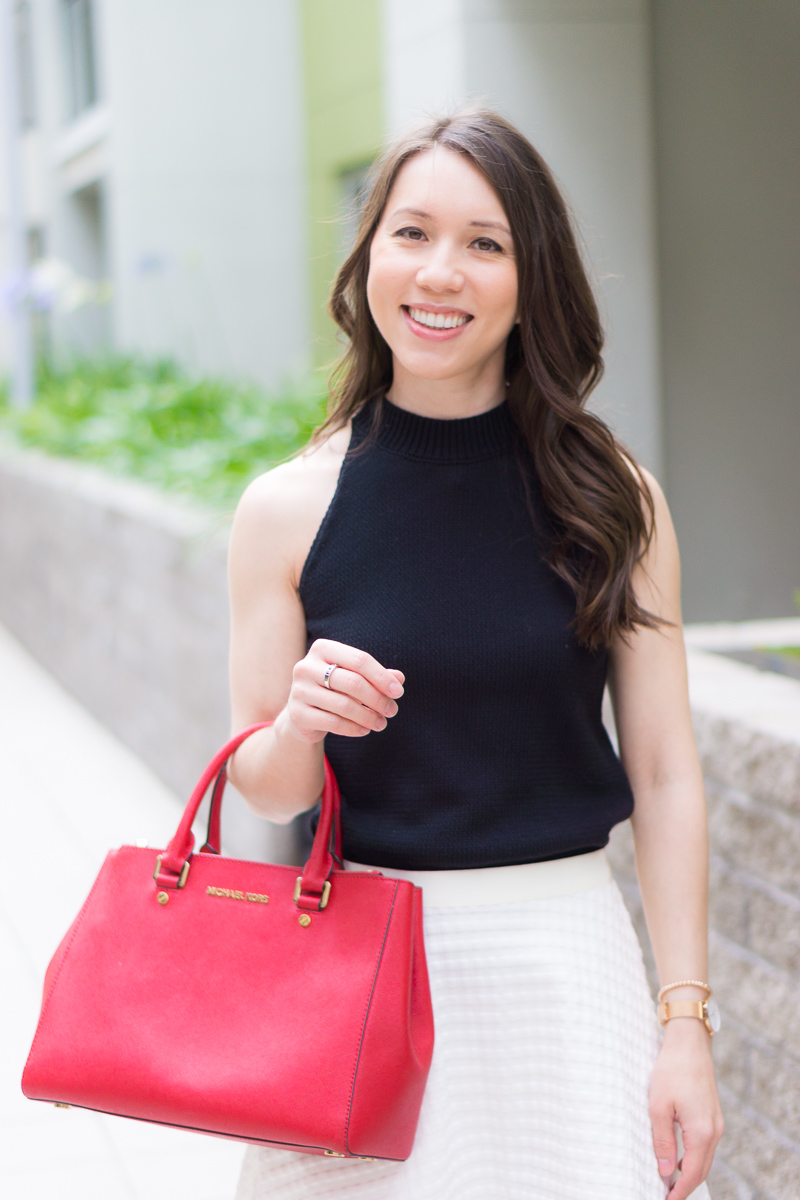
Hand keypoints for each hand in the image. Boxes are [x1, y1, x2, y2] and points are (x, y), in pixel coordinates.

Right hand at [281, 638, 403, 743]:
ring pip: (344, 705)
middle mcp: (306, 666)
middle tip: (392, 711)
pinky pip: (333, 722)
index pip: (359, 660)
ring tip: (381, 723)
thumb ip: (376, 676)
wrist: (302, 714)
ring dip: (368, 716)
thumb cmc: (333, 690)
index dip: (382, 677)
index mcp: (322, 649)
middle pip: (353, 682)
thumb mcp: (354, 678)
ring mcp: (299, 690)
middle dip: (377, 699)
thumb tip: (399, 679)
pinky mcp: (297, 713)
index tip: (398, 692)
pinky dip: (354, 728)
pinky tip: (364, 730)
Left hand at [649, 1019, 723, 1197]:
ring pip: (704, 1158)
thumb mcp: (658, 1106)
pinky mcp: (713, 1115)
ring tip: (669, 1181)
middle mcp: (715, 1130)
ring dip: (689, 1172)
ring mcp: (716, 1123)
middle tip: (666, 1195)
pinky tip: (679, 1158)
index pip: (692, 1173)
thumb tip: (666, 1171)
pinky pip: (705, 1145)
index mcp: (702, 1131)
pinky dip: (693, 1157)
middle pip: (701, 1170)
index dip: (679, 1191)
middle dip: (685, 1186)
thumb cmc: (671, 1070)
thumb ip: (663, 1141)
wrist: (689, 1043)